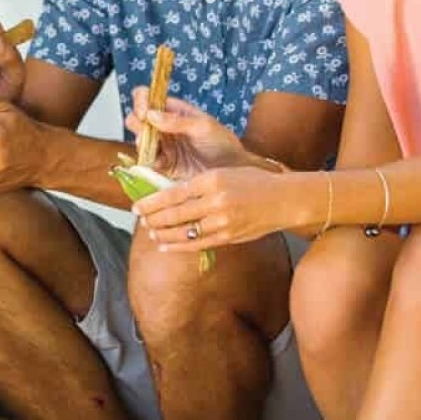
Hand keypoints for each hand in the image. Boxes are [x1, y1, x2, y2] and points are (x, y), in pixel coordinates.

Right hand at [124, 88, 246, 179]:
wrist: (233, 172)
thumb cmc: (223, 144)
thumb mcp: (204, 127)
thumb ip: (177, 121)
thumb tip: (151, 114)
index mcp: (174, 111)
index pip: (149, 98)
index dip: (141, 101)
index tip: (144, 113)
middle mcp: (164, 127)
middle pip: (138, 119)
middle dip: (137, 124)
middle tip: (146, 134)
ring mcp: (163, 146)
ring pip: (140, 140)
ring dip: (142, 144)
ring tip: (154, 151)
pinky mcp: (163, 165)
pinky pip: (147, 162)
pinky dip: (149, 162)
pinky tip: (160, 164)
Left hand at [132, 167, 297, 251]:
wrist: (283, 200)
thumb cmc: (251, 182)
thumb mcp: (222, 174)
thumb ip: (196, 185)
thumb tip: (166, 196)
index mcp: (212, 180)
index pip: (173, 193)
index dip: (151, 202)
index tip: (136, 205)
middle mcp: (216, 202)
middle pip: (175, 214)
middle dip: (153, 218)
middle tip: (139, 219)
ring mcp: (223, 222)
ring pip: (184, 231)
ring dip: (162, 233)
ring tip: (150, 231)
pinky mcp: (229, 237)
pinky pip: (197, 244)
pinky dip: (178, 246)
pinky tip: (164, 245)